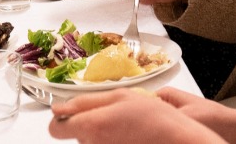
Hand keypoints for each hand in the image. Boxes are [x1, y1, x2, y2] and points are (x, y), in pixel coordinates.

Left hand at [49, 89, 226, 143]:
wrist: (180, 143)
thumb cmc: (156, 119)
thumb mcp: (121, 97)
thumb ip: (85, 102)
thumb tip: (58, 108)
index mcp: (91, 126)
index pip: (55, 128)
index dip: (63, 119)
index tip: (75, 114)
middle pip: (77, 134)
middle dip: (91, 124)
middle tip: (117, 117)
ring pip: (92, 142)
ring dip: (104, 135)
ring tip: (128, 128)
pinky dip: (114, 143)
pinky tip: (131, 139)